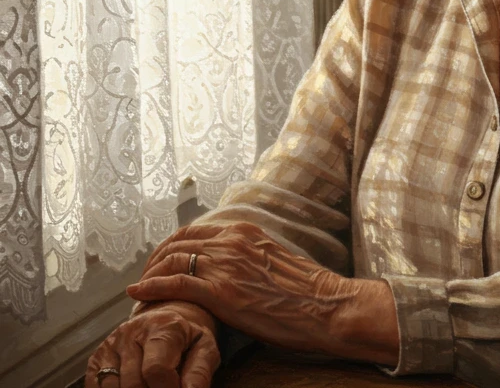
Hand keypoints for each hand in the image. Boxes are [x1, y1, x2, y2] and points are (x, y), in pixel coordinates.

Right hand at [86, 302, 218, 387]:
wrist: (166, 319)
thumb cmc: (188, 338)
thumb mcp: (204, 348)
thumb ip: (199, 372)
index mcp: (164, 326)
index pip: (156, 370)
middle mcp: (133, 331)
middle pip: (132, 384)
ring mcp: (112, 343)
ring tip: (150, 386)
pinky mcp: (97, 357)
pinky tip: (134, 387)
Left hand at [126, 222, 352, 356]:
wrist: (324, 305)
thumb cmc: (307, 292)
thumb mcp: (275, 260)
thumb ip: (250, 256)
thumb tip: (237, 268)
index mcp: (246, 231)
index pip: (196, 230)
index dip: (172, 245)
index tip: (162, 260)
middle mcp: (233, 241)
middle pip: (179, 242)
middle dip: (156, 258)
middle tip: (145, 275)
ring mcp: (226, 264)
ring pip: (172, 260)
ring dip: (150, 274)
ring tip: (140, 288)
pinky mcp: (221, 292)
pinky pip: (174, 284)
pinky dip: (151, 287)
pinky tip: (137, 295)